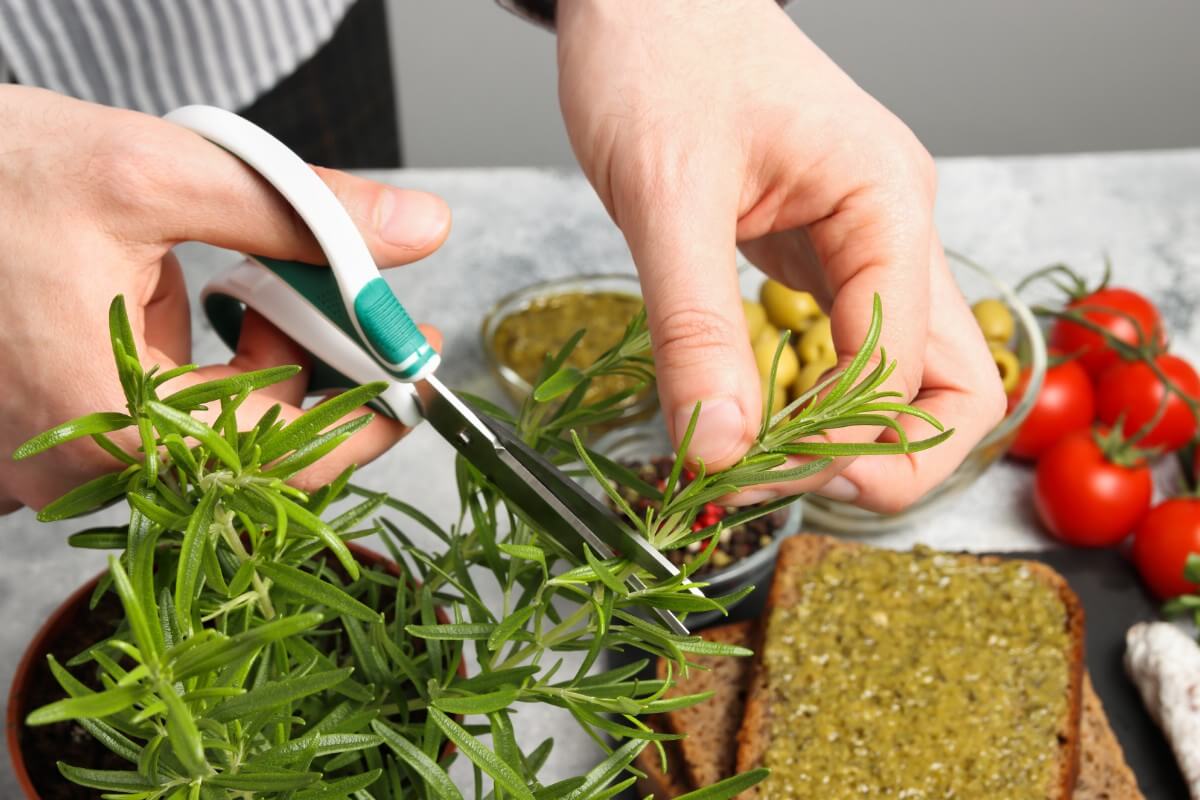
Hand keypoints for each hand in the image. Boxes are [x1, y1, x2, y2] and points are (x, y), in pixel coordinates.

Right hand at [0, 87, 450, 511]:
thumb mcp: (155, 172)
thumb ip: (301, 211)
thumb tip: (416, 230)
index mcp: (112, 420)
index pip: (291, 458)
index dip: (367, 407)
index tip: (403, 355)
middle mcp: (83, 465)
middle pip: (257, 449)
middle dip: (306, 366)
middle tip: (318, 288)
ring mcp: (61, 460)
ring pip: (212, 436)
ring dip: (252, 364)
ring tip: (230, 284)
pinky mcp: (52, 437)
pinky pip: (160, 424)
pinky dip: (199, 371)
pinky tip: (178, 306)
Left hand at [557, 0, 1003, 510]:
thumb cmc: (661, 57)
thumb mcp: (666, 197)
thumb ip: (695, 328)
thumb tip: (719, 448)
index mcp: (888, 206)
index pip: (907, 373)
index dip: (834, 445)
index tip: (741, 471)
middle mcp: (896, 233)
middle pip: (949, 392)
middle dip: (878, 461)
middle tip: (775, 482)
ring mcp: (866, 248)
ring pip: (902, 381)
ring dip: (842, 439)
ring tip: (751, 458)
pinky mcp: (822, 257)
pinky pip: (843, 352)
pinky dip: (805, 401)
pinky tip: (744, 413)